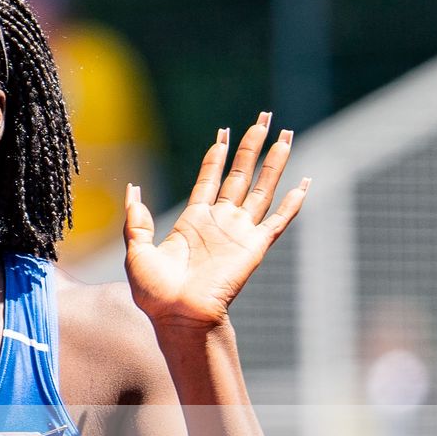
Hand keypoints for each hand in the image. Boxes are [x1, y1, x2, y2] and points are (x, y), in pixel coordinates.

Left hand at [124, 112, 308, 330]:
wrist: (177, 317)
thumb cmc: (154, 292)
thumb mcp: (136, 250)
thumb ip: (135, 219)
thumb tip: (132, 189)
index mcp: (193, 220)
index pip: (210, 177)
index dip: (217, 153)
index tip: (224, 131)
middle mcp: (220, 221)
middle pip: (240, 173)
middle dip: (252, 145)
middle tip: (264, 118)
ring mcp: (239, 232)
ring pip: (262, 188)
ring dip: (275, 162)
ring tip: (287, 135)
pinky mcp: (254, 247)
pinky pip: (278, 220)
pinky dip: (292, 202)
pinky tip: (304, 182)